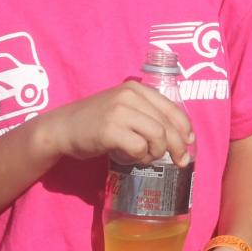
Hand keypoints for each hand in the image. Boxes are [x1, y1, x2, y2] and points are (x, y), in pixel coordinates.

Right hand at [44, 82, 193, 167]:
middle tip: (180, 162)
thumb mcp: (123, 110)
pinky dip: (140, 157)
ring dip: (156, 153)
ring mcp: (119, 111)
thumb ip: (147, 116)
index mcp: (136, 88)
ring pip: (157, 136)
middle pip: (167, 125)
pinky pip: (139, 147)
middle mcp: (130, 96)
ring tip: (145, 157)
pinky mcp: (110, 130)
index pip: (172, 108)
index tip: (189, 143)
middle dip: (177, 147)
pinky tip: (131, 157)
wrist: (62, 128)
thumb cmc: (95, 122)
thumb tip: (183, 138)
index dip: (185, 128)